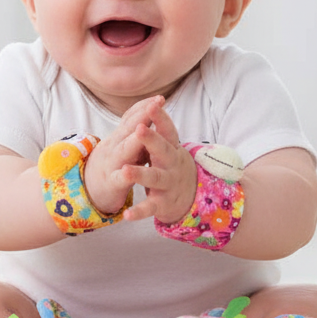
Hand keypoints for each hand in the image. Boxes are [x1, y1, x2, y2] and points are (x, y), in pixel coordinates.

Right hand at [83, 96, 166, 213]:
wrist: (87, 189)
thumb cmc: (114, 164)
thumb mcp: (124, 145)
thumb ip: (135, 131)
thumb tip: (152, 111)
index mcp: (121, 137)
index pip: (132, 118)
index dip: (145, 107)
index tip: (160, 97)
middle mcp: (115, 147)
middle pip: (130, 128)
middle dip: (144, 115)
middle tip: (158, 102)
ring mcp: (112, 164)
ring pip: (124, 150)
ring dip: (134, 140)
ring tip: (143, 129)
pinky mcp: (111, 184)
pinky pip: (118, 179)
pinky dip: (125, 175)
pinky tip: (129, 172)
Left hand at [120, 105, 197, 224]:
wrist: (190, 197)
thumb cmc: (171, 166)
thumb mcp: (169, 148)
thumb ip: (161, 131)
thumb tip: (152, 102)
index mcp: (171, 149)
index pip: (167, 130)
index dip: (161, 117)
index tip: (154, 103)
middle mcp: (171, 164)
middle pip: (162, 150)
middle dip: (151, 140)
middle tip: (140, 128)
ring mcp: (167, 184)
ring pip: (154, 178)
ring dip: (140, 174)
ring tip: (126, 170)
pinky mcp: (162, 203)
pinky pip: (149, 207)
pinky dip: (139, 212)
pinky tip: (127, 215)